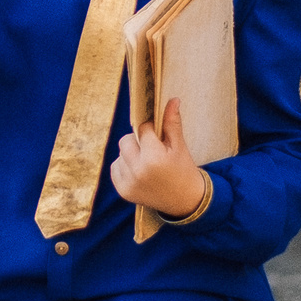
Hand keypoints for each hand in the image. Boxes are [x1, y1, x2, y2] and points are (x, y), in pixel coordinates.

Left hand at [110, 98, 210, 219]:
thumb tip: (172, 99)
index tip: (158, 135)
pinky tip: (140, 171)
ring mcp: (128, 183)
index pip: (143, 129)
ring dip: (130, 154)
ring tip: (147, 162)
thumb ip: (172, 123)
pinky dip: (125, 166)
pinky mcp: (123, 191)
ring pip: (120, 154)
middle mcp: (138, 171)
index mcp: (154, 158)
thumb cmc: (184, 170)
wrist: (185, 201)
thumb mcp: (180, 146)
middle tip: (152, 149)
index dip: (151, 129)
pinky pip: (115, 168)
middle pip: (126, 140)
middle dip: (138, 141)